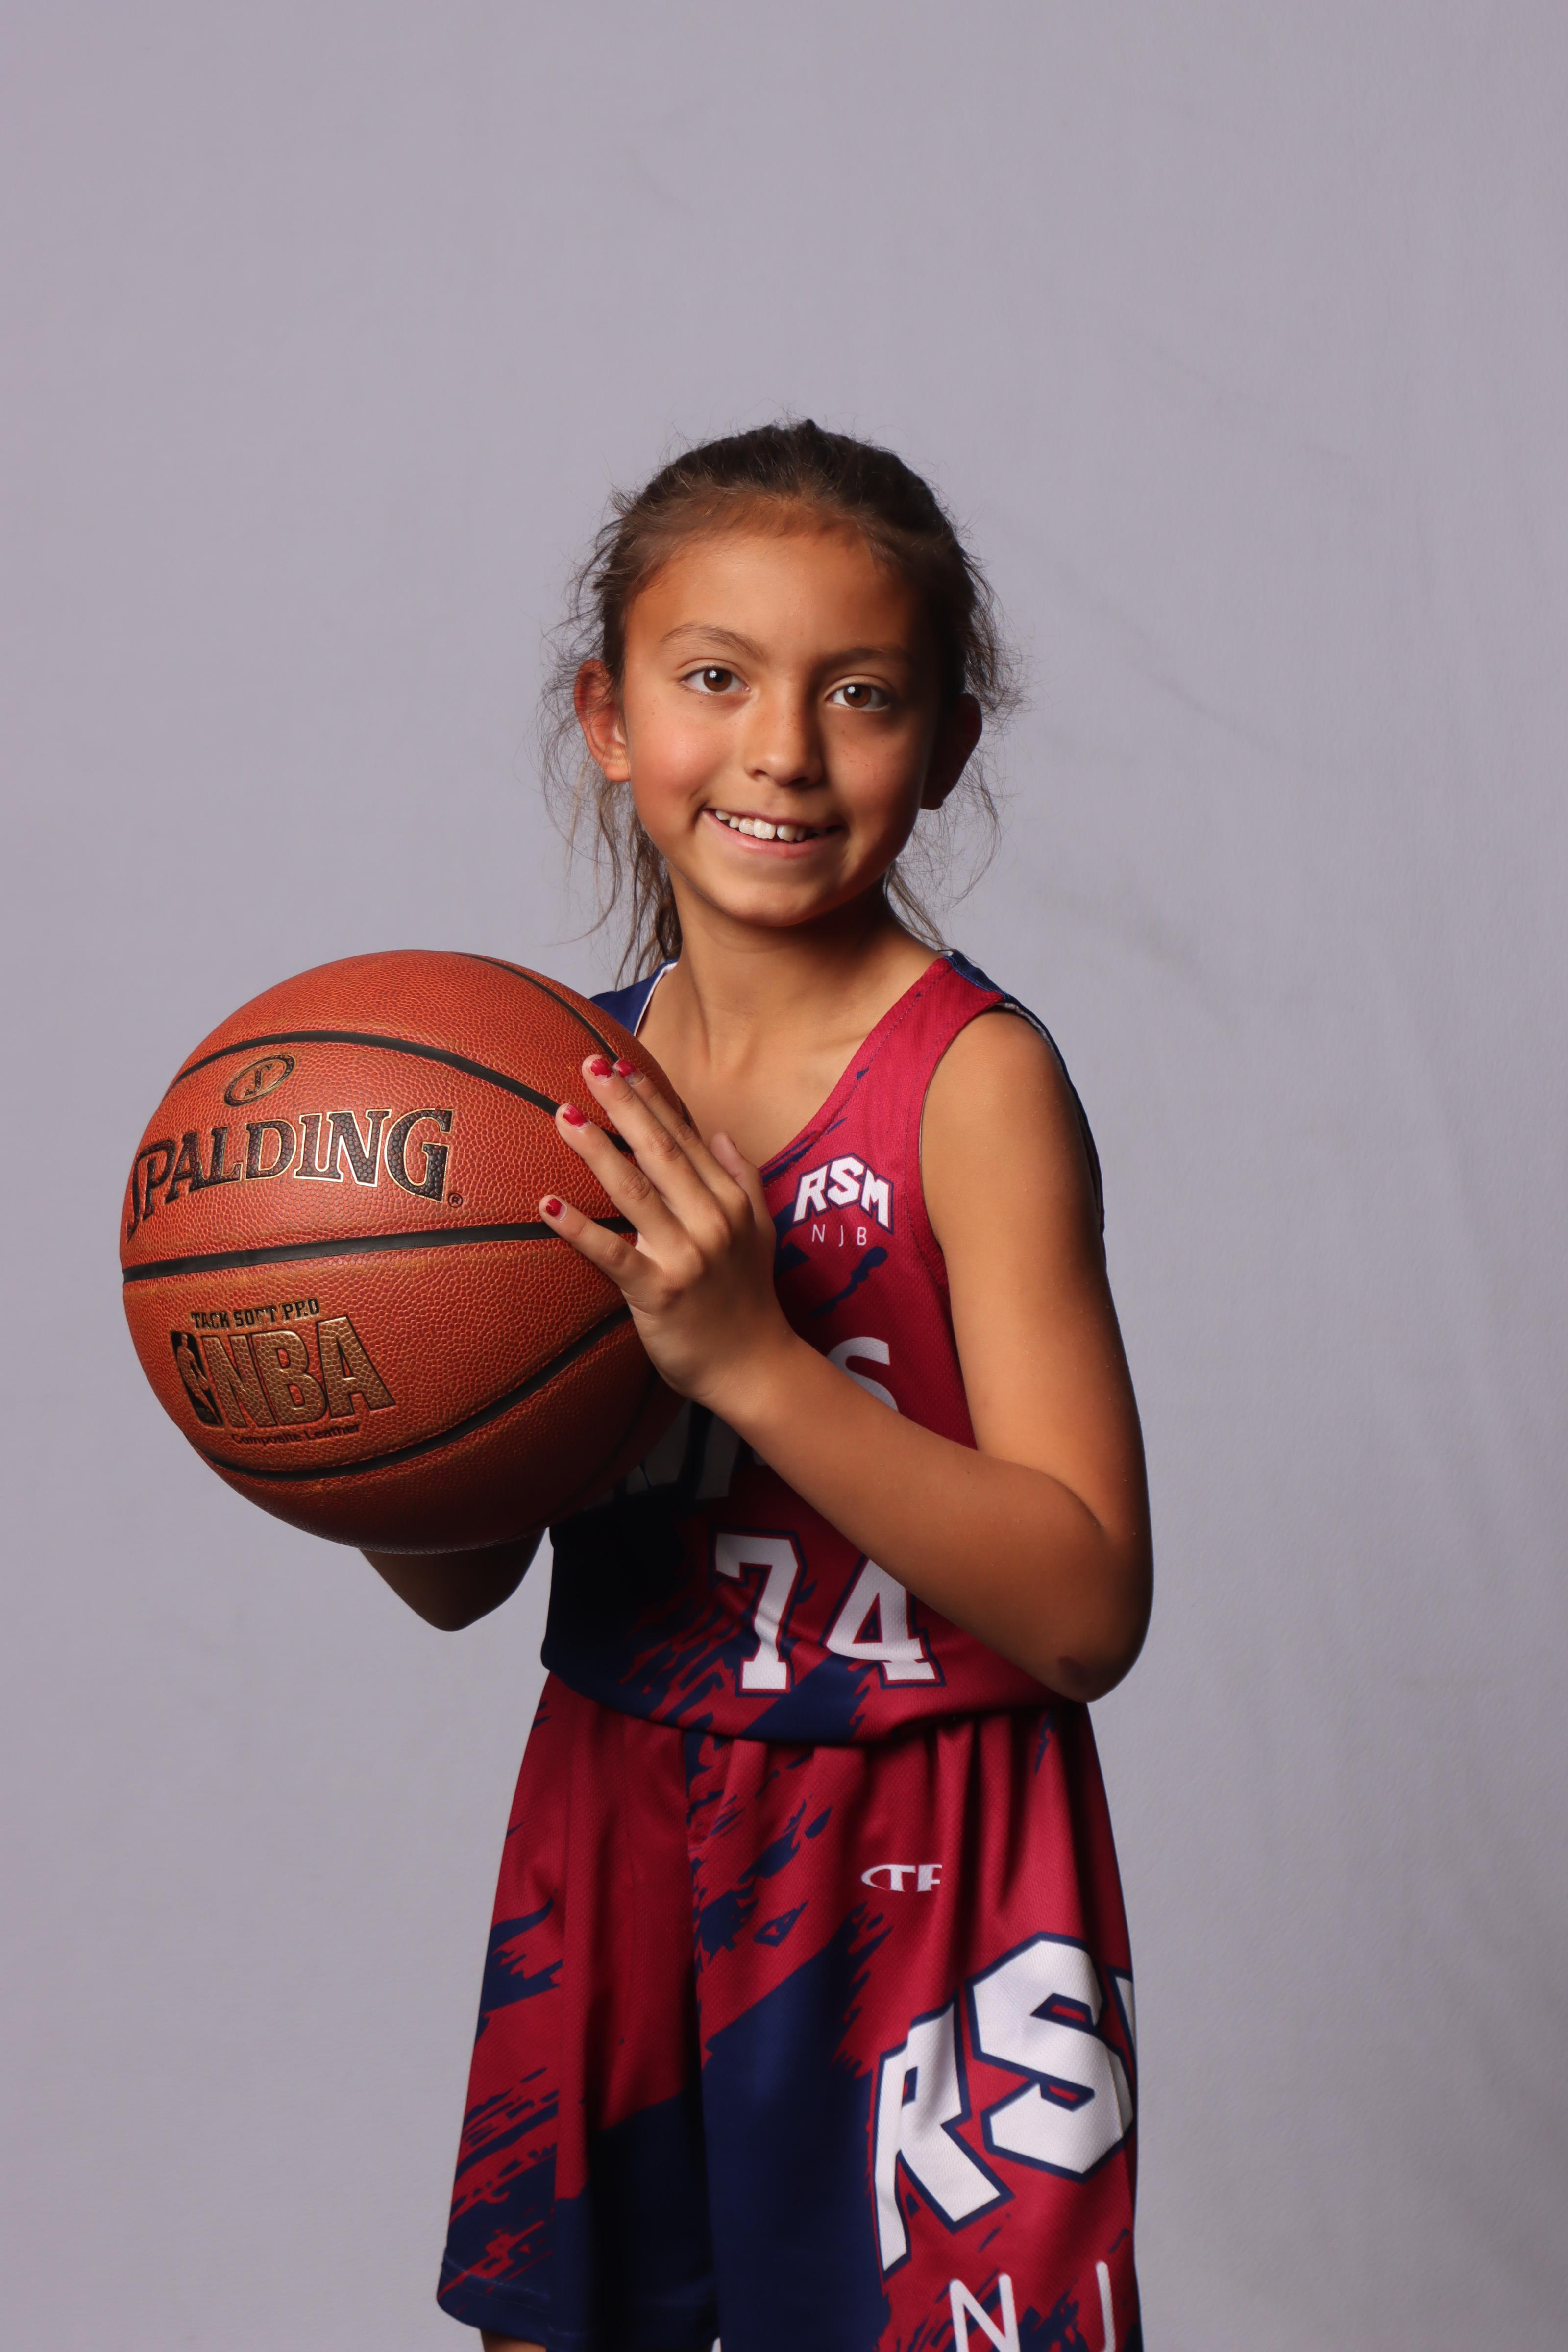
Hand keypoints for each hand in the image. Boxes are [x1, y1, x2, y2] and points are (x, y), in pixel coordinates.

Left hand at [541, 1055, 794, 1409]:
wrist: (754, 1368)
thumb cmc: (749, 1300)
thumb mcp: (762, 1232)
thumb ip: (743, 1179)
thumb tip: (716, 1133)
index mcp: (729, 1202)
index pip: (685, 1138)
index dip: (652, 1100)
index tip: (621, 1066)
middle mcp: (710, 1221)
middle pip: (659, 1151)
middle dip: (623, 1106)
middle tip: (588, 1067)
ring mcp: (685, 1256)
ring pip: (634, 1192)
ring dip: (597, 1150)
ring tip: (565, 1115)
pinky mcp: (658, 1292)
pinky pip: (612, 1255)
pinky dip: (579, 1229)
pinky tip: (548, 1204)